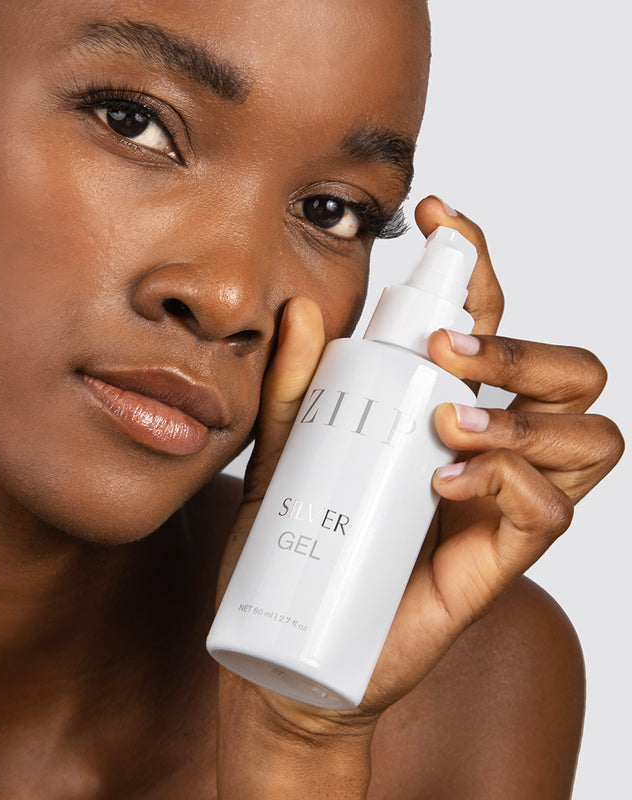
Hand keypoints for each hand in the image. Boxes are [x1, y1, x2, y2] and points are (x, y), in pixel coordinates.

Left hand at [214, 196, 623, 796]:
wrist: (294, 642)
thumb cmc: (295, 542)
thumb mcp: (286, 451)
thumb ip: (297, 386)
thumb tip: (302, 309)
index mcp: (437, 410)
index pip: (486, 324)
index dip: (476, 264)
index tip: (440, 219)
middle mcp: (484, 447)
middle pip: (568, 371)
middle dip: (523, 346)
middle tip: (450, 351)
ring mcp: (499, 503)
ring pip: (587, 435)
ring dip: (524, 412)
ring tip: (449, 426)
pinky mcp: (499, 558)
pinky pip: (550, 509)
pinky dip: (510, 483)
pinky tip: (445, 485)